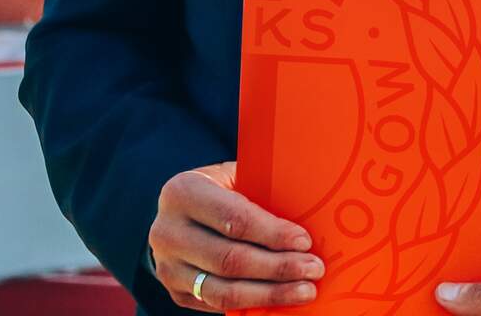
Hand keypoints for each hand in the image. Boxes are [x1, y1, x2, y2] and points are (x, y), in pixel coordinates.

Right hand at [147, 160, 322, 309]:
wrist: (185, 210)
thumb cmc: (225, 188)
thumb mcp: (238, 176)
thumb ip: (264, 189)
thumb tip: (313, 208)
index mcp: (183, 192)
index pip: (234, 218)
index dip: (272, 233)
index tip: (305, 241)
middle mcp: (167, 231)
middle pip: (229, 259)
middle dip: (278, 267)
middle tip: (313, 269)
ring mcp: (167, 266)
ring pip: (222, 290)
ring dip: (269, 293)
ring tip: (304, 290)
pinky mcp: (175, 291)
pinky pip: (215, 305)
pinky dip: (251, 304)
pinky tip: (279, 298)